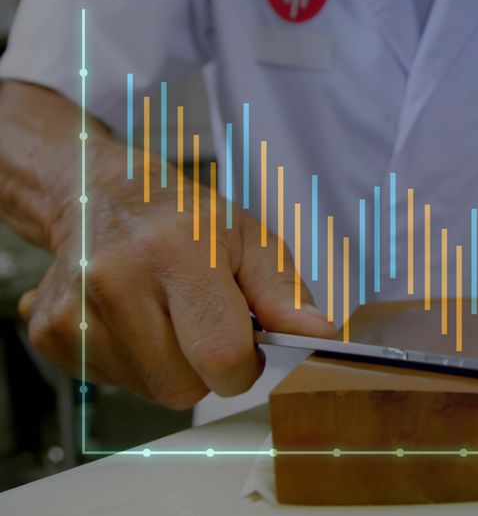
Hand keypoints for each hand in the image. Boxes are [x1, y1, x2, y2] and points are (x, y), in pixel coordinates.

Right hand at [20, 137, 333, 408]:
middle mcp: (115, 278)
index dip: (244, 367)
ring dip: (173, 366)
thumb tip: (318, 334)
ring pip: (151, 390)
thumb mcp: (249, 238)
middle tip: (205, 323)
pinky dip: (137, 363)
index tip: (248, 348)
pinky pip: (117, 383)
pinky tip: (137, 320)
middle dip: (208, 368)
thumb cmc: (184, 217)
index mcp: (176, 249)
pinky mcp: (51, 332)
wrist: (99, 194)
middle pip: (183, 385)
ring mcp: (75, 308)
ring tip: (168, 315)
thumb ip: (285, 291)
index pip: (220, 355)